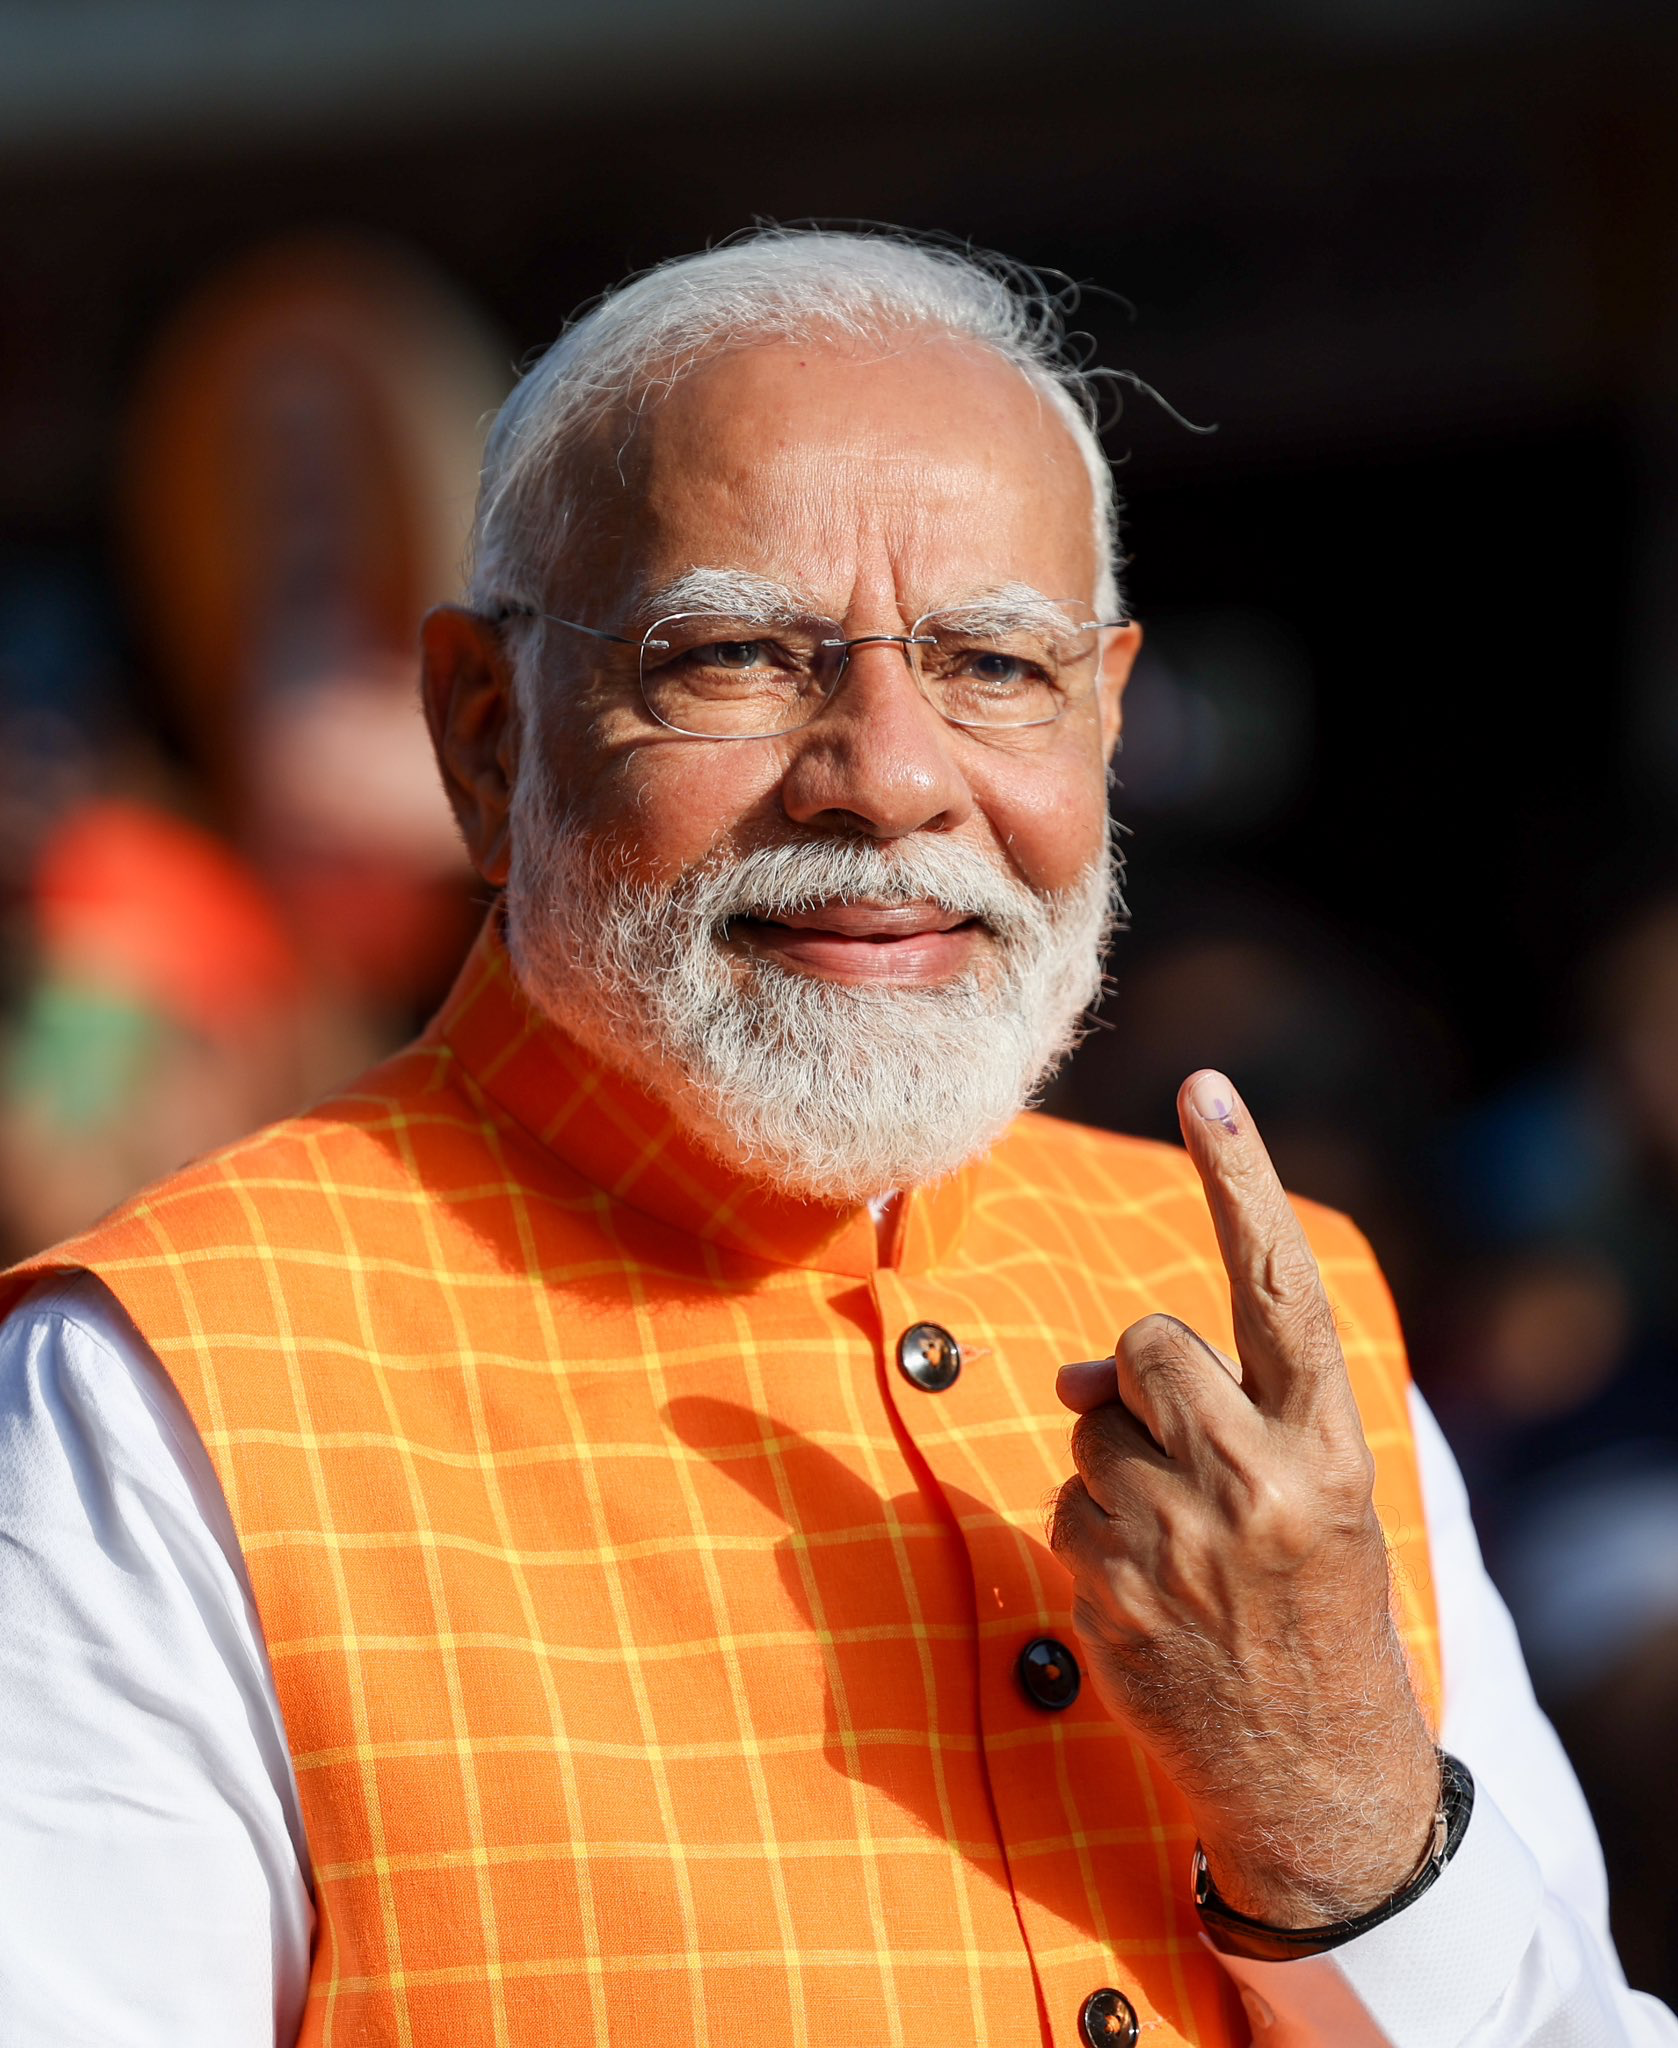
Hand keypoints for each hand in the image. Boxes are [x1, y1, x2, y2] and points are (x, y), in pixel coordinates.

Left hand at [1048, 1069, 1439, 1927]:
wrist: (1318, 1777)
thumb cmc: (1311, 1601)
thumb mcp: (1307, 1495)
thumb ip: (1212, 1407)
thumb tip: (1074, 1380)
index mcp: (1327, 1444)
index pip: (1278, 1286)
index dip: (1241, 1180)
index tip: (1206, 1089)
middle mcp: (1256, 1480)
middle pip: (1144, 1345)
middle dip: (1142, 1378)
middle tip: (1192, 1452)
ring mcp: (1177, 1541)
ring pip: (1091, 1428)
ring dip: (1118, 1465)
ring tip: (1185, 1546)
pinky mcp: (1110, 1593)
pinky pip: (1062, 1505)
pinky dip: (1091, 1533)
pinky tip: (1150, 1593)